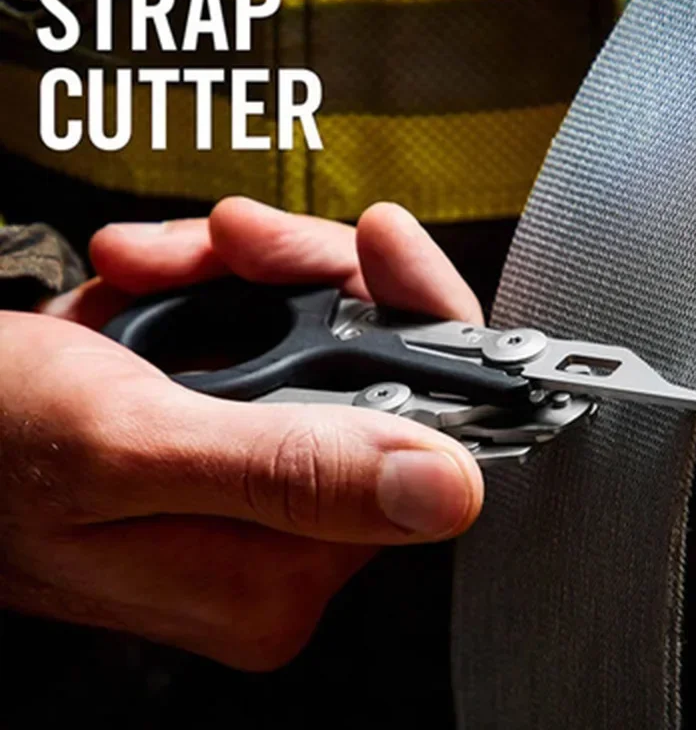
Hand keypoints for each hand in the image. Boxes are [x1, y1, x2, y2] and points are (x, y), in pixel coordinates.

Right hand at [2, 198, 483, 670]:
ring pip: (316, 337)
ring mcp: (259, 488)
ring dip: (238, 277)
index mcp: (275, 572)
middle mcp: (282, 544)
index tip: (382, 243)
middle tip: (227, 244)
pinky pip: (265, 333)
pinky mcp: (229, 440)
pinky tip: (142, 295)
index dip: (412, 321)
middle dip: (301, 280)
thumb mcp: (128, 446)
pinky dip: (210, 287)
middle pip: (369, 371)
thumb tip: (447, 492)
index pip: (419, 434)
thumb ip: (290, 473)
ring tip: (150, 271)